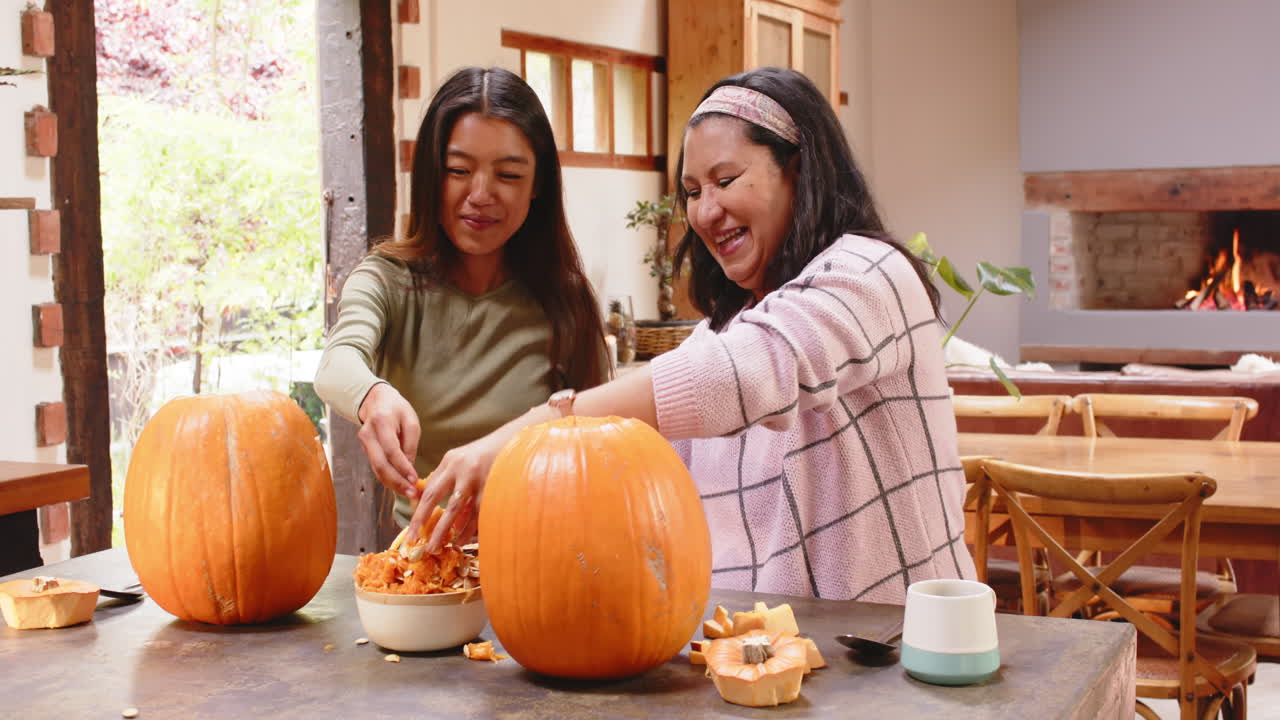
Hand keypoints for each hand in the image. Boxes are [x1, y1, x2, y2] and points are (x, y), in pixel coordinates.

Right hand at [356, 382, 421, 500]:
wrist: (376, 400)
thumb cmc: (397, 409)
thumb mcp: (410, 420)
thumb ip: (410, 443)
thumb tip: (409, 468)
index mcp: (381, 422)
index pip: (391, 450)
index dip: (402, 467)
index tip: (414, 479)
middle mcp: (368, 434)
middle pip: (380, 464)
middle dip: (397, 482)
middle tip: (412, 493)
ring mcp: (364, 443)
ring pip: (376, 469)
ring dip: (393, 484)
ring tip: (409, 493)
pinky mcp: (365, 450)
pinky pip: (376, 467)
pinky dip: (388, 479)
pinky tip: (400, 486)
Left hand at [408, 405, 550, 552]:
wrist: (515, 441)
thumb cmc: (484, 454)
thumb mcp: (460, 460)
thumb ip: (443, 477)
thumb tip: (422, 501)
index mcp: (450, 461)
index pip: (428, 490)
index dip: (418, 512)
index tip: (411, 530)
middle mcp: (461, 469)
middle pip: (437, 500)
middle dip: (426, 523)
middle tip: (419, 542)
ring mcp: (478, 478)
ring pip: (458, 511)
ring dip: (447, 531)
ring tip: (440, 547)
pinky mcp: (493, 487)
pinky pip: (478, 513)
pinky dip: (470, 528)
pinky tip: (463, 539)